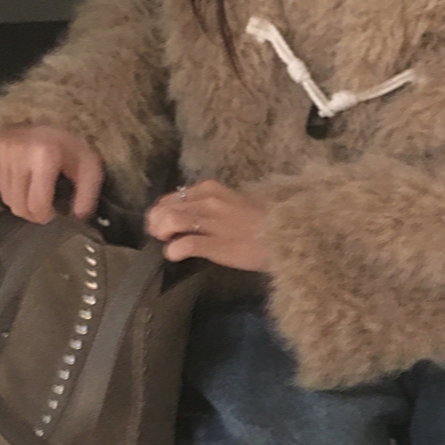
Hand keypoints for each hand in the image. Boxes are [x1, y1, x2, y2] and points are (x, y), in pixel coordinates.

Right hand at [0, 126, 103, 222]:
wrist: (57, 106)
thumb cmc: (77, 137)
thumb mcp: (91, 165)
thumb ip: (87, 195)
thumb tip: (78, 219)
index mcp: (44, 157)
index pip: (36, 204)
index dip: (46, 216)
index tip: (54, 214)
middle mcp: (19, 153)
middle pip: (18, 204)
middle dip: (32, 214)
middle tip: (45, 209)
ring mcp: (3, 149)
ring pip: (5, 196)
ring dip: (20, 202)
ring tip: (35, 195)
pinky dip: (9, 188)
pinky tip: (24, 181)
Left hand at [146, 180, 269, 271]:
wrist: (288, 236)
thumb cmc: (264, 222)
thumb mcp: (235, 203)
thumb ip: (211, 205)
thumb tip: (189, 214)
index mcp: (211, 189)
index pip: (173, 196)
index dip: (162, 211)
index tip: (164, 224)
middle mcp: (207, 201)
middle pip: (165, 208)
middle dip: (156, 224)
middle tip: (162, 236)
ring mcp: (211, 222)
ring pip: (169, 221)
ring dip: (162, 234)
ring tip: (168, 243)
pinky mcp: (216, 244)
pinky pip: (183, 245)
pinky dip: (173, 251)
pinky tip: (176, 256)